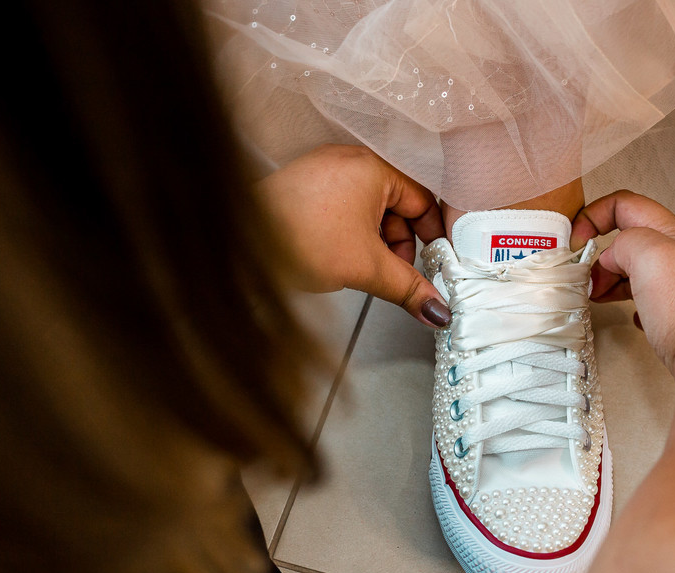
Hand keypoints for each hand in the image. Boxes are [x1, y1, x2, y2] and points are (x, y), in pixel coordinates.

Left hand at [258, 145, 450, 326]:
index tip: (434, 263)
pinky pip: (344, 207)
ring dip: (374, 242)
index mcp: (373, 168)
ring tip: (360, 267)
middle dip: (399, 245)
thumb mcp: (366, 267)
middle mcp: (350, 161)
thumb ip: (408, 288)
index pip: (422, 200)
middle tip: (394, 273)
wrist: (239, 240)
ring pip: (369, 209)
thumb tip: (435, 309)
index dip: (431, 236)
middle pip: (396, 205)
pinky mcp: (306, 186)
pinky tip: (339, 256)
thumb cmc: (297, 238)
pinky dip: (351, 233)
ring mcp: (325, 171)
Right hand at [570, 190, 674, 370]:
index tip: (578, 242)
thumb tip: (613, 257)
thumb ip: (625, 242)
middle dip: (600, 256)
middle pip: (629, 241)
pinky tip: (630, 315)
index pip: (626, 205)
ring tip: (598, 297)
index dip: (595, 216)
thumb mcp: (650, 254)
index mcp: (673, 234)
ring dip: (610, 281)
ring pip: (636, 272)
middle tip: (585, 279)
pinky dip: (630, 303)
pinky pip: (648, 300)